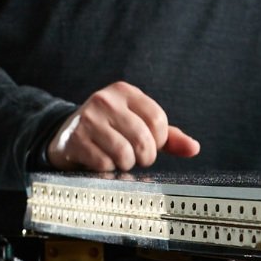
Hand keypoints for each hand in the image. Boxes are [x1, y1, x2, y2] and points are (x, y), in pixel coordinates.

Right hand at [47, 81, 201, 172]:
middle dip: (145, 157)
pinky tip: (101, 161)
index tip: (151, 145)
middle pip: (143, 139)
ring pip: (124, 153)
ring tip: (119, 160)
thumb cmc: (109, 129)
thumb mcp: (138, 124)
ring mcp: (88, 118)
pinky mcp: (75, 138)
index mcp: (124, 91)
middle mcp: (105, 100)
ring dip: (126, 164)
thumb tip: (193, 148)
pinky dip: (107, 169)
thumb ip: (168, 136)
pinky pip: (104, 163)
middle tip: (137, 158)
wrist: (67, 134)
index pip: (157, 119)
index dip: (159, 141)